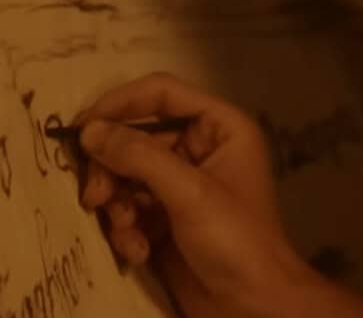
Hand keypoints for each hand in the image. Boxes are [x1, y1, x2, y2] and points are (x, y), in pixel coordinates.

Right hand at [77, 73, 362, 317]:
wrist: (252, 302)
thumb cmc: (236, 239)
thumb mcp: (190, 193)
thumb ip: (140, 156)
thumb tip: (91, 130)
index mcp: (222, 128)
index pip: (163, 93)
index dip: (121, 103)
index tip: (83, 127)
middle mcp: (202, 149)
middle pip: (136, 136)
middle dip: (112, 167)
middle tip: (95, 197)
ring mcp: (182, 184)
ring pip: (126, 174)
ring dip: (117, 204)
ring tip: (126, 230)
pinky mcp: (165, 217)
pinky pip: (128, 207)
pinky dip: (126, 229)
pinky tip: (139, 252)